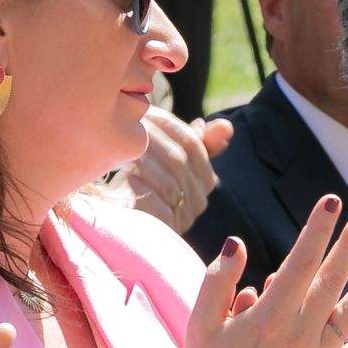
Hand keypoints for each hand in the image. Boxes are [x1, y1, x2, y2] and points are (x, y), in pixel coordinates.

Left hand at [127, 108, 232, 232]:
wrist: (121, 218)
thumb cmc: (143, 182)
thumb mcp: (166, 157)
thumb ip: (196, 142)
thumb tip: (226, 126)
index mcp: (204, 180)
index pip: (195, 148)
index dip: (172, 127)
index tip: (147, 114)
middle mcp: (198, 202)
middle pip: (181, 164)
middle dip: (154, 142)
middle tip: (131, 130)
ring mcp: (182, 219)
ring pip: (170, 185)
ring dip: (146, 164)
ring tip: (128, 152)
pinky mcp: (163, 232)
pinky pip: (157, 208)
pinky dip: (143, 190)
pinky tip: (130, 178)